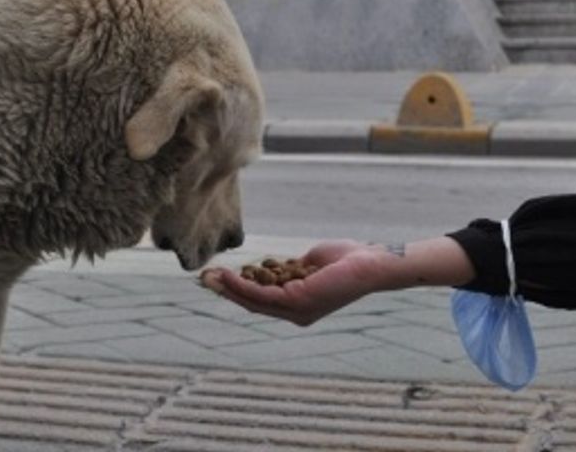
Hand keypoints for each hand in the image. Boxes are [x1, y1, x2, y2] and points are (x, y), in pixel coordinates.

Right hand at [200, 240, 388, 326]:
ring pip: (253, 301)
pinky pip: (262, 295)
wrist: (370, 263)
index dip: (237, 291)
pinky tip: (228, 275)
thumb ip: (289, 269)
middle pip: (252, 305)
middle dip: (226, 292)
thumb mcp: (309, 264)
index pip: (261, 302)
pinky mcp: (297, 301)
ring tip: (210, 276)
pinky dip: (241, 286)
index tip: (217, 277)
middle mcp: (296, 314)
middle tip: (204, 279)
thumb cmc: (347, 260)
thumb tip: (272, 267)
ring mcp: (296, 310)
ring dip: (228, 289)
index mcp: (298, 306)